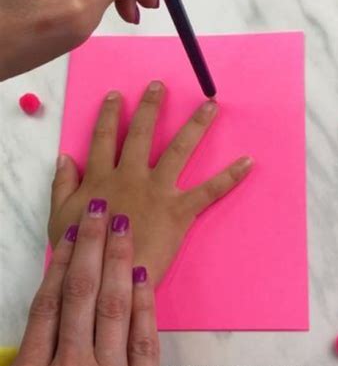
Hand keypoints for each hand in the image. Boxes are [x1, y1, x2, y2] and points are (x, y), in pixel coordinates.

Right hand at [4, 201, 159, 365]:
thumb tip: (41, 311)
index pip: (47, 305)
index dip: (61, 263)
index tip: (73, 232)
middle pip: (81, 293)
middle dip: (91, 246)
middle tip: (100, 208)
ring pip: (113, 307)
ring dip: (117, 261)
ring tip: (122, 225)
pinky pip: (144, 340)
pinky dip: (143, 304)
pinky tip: (142, 273)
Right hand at [48, 81, 252, 284]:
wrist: (108, 279)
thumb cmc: (84, 252)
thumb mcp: (60, 218)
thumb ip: (61, 185)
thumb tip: (64, 156)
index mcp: (102, 178)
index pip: (104, 138)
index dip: (110, 115)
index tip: (117, 95)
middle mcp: (131, 176)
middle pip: (141, 134)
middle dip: (151, 107)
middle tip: (160, 85)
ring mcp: (158, 190)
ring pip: (179, 150)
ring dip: (195, 125)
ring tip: (210, 105)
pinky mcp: (180, 210)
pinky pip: (209, 190)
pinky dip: (230, 176)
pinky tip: (248, 161)